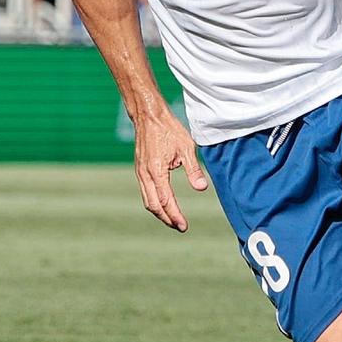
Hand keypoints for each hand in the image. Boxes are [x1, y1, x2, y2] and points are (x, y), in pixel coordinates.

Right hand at [133, 106, 208, 231]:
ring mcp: (140, 172)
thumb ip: (193, 170)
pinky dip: (154, 202)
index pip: (166, 201)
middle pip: (154, 205)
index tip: (184, 226)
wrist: (148, 115)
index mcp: (156, 171)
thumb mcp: (186, 147)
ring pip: (147, 200)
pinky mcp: (139, 169)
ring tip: (173, 220)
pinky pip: (145, 191)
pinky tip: (164, 203)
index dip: (175, 215)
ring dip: (160, 212)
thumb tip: (201, 188)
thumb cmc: (169, 129)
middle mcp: (145, 174)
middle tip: (180, 227)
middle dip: (167, 218)